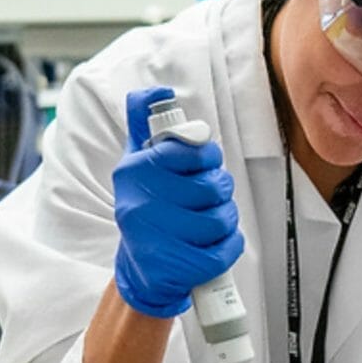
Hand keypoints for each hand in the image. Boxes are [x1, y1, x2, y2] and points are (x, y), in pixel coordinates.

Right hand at [111, 86, 244, 318]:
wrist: (141, 271)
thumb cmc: (148, 207)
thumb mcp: (139, 163)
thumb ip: (147, 125)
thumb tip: (157, 91)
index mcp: (132, 170)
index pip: (189, 150)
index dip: (206, 157)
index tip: (202, 165)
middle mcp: (138, 203)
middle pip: (212, 185)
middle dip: (219, 191)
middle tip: (207, 198)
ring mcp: (156, 238)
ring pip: (222, 217)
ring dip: (225, 219)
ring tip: (209, 223)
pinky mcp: (177, 268)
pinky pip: (227, 248)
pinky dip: (229, 245)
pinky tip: (213, 245)